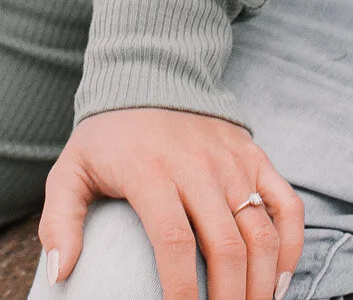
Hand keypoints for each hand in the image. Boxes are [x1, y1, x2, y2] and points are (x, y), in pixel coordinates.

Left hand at [41, 108, 303, 299]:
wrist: (150, 76)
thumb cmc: (108, 137)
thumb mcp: (70, 172)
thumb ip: (60, 222)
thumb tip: (60, 274)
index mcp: (151, 172)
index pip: (173, 241)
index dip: (181, 290)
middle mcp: (198, 166)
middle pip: (226, 245)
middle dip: (229, 298)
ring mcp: (232, 161)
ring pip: (262, 231)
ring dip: (263, 282)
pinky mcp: (255, 156)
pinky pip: (288, 204)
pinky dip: (292, 245)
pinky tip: (281, 280)